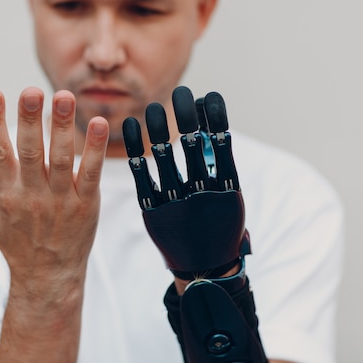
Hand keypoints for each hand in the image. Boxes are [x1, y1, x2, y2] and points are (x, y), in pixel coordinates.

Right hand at [0, 87, 108, 362]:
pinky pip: (90, 173)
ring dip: (63, 128)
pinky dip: (94, 150)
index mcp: (4, 193)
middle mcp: (31, 195)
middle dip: (29, 121)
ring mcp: (60, 199)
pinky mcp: (86, 203)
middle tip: (31, 90)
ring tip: (64, 97)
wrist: (48, 274)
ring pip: (61, 159)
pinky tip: (97, 124)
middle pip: (29, 152)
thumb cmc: (14, 239)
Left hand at [122, 86, 249, 277]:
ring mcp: (176, 203)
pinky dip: (136, 151)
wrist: (204, 268)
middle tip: (180, 93)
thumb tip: (210, 131)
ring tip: (153, 108)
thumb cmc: (220, 228)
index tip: (207, 96)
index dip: (214, 118)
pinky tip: (132, 129)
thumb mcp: (230, 199)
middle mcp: (201, 194)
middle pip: (191, 146)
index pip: (220, 144)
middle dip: (185, 117)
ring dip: (158, 130)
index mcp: (226, 189)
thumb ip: (221, 167)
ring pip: (165, 158)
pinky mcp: (153, 211)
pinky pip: (142, 176)